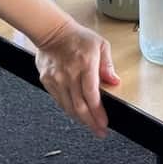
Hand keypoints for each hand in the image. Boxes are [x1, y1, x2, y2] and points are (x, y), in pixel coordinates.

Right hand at [35, 20, 120, 137]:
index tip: (104, 123)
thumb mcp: (100, 45)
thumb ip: (108, 65)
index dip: (98, 113)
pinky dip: (69, 110)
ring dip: (80, 119)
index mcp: (85, 64)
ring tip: (91, 125)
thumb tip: (115, 82)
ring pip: (68, 107)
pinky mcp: (47, 81)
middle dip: (91, 123)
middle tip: (100, 132)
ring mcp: (56, 79)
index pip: (91, 95)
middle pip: (80, 106)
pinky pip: (59, 101)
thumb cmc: (77, 37)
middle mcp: (69, 74)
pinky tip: (77, 114)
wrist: (51, 31)